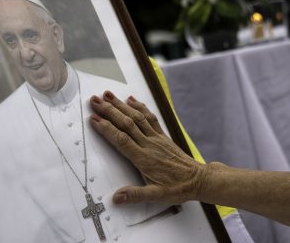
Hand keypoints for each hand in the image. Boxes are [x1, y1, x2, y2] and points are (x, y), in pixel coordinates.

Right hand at [89, 91, 206, 204]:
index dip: (106, 128)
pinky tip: (131, 99)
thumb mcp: (157, 196)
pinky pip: (149, 117)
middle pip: (126, 123)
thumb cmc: (178, 188)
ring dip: (121, 105)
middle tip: (95, 101)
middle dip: (109, 111)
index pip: (121, 139)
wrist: (198, 179)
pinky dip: (139, 106)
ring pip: (136, 117)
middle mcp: (149, 144)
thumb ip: (136, 195)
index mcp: (144, 158)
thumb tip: (117, 197)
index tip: (94, 119)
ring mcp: (156, 137)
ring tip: (108, 95)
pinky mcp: (162, 135)